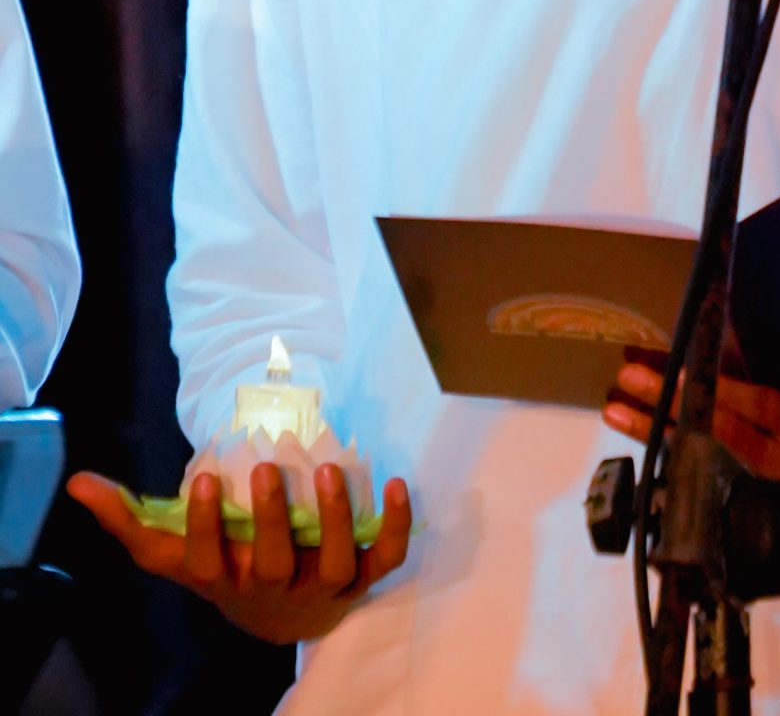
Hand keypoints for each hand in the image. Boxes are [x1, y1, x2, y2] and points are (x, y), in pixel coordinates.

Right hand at [67, 461, 412, 643]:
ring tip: (327, 472)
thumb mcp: (175, 551)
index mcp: (226, 580)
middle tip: (263, 468)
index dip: (206, 527)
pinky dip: (396, 526)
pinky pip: (386, 558)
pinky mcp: (364, 578)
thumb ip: (129, 517)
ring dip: (334, 518)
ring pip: (334, 562)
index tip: (203, 482)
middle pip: (274, 563)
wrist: (280, 617)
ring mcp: (324, 586)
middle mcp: (276, 588)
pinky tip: (396, 484)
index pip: (209, 563)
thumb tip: (79, 482)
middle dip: (270, 519)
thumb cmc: (224, 568)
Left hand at [604, 363, 779, 514]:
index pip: (766, 408)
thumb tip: (715, 332)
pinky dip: (676, 463)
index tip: (679, 368)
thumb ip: (770, 369)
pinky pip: (713, 489)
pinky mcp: (764, 521)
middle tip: (629, 381)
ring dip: (659, 437)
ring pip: (709, 468)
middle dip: (672, 411)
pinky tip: (643, 445)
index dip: (722, 389)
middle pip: (726, 442)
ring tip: (618, 411)